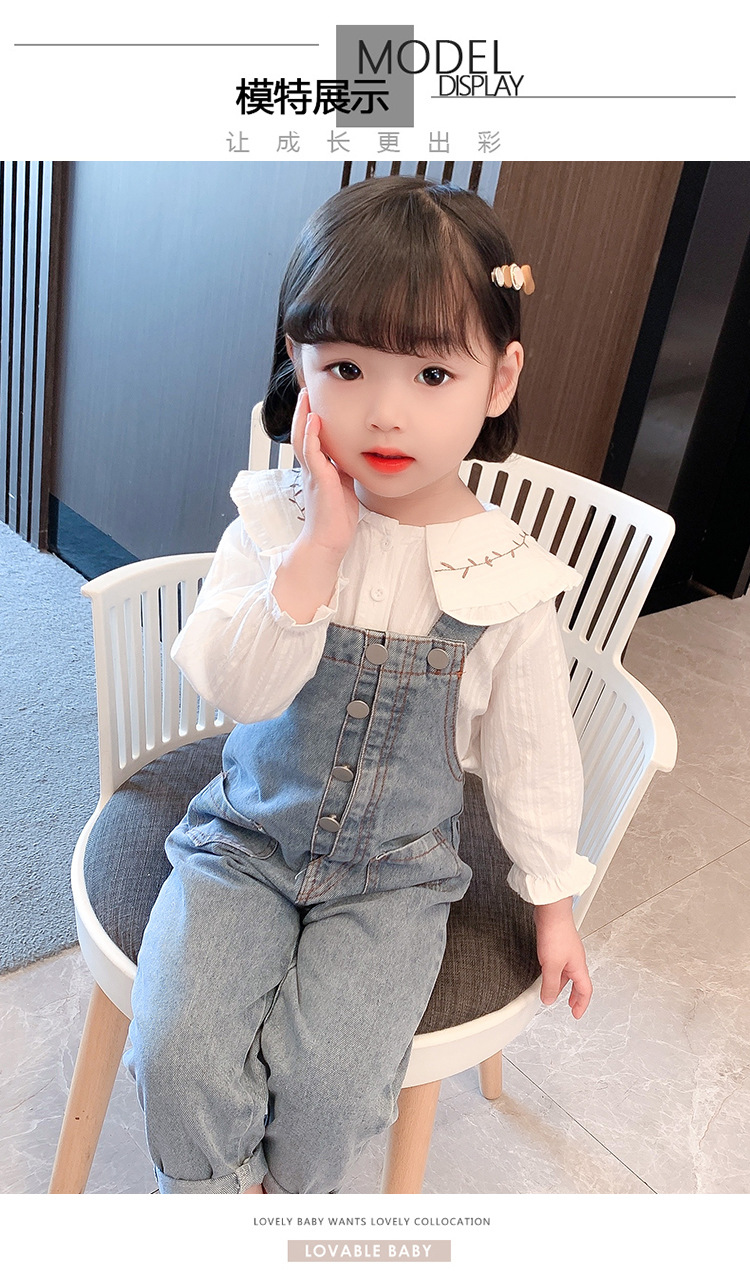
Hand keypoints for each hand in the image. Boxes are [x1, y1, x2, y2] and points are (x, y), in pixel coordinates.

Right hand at [290, 386, 358, 558]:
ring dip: (303, 417)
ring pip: (302, 439)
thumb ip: (346, 471)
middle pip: (302, 434)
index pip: (313, 439)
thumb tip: (355, 457)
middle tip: (306, 392)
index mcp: (319, 470)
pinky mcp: (318, 480)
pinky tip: (313, 421)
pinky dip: (311, 435)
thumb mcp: (345, 487)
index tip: (316, 403)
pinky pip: (312, 454)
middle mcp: (312, 470)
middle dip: (303, 412)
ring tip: (306, 397)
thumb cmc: (336, 520)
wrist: (328, 542)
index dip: (312, 421)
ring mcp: (313, 474)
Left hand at [533, 898, 592, 1018]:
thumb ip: (550, 985)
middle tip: (570, 1005)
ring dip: (562, 984)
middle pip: (578, 982)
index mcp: (579, 966)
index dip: (582, 1004)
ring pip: (567, 973)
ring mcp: (567, 951)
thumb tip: (549, 1000)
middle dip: (574, 995)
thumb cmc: (556, 934)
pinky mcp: (558, 944)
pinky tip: (546, 972)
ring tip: (553, 992)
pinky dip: (555, 973)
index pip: (585, 990)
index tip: (576, 1014)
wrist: (551, 912)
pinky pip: (559, 964)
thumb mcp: (551, 966)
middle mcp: (576, 959)